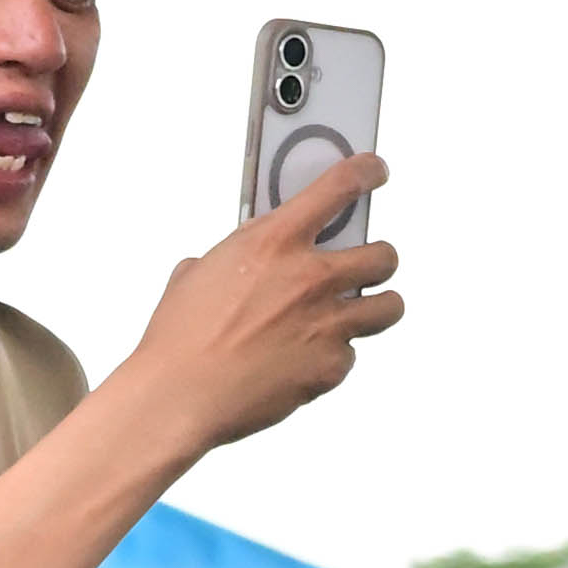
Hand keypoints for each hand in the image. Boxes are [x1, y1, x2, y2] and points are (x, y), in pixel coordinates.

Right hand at [129, 152, 399, 459]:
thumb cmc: (180, 339)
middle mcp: (310, 278)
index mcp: (274, 242)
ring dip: (378, 306)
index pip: (339, 186)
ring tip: (361, 311)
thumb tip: (240, 263)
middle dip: (379, 258)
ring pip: (389, 307)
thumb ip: (235, 258)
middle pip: (384, 255)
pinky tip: (307, 359)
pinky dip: (333, 356)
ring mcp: (326, 324)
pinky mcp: (330, 367)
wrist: (179, 396)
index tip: (374, 171)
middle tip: (367, 264)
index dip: (365, 172)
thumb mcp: (199, 274)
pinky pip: (350, 355)